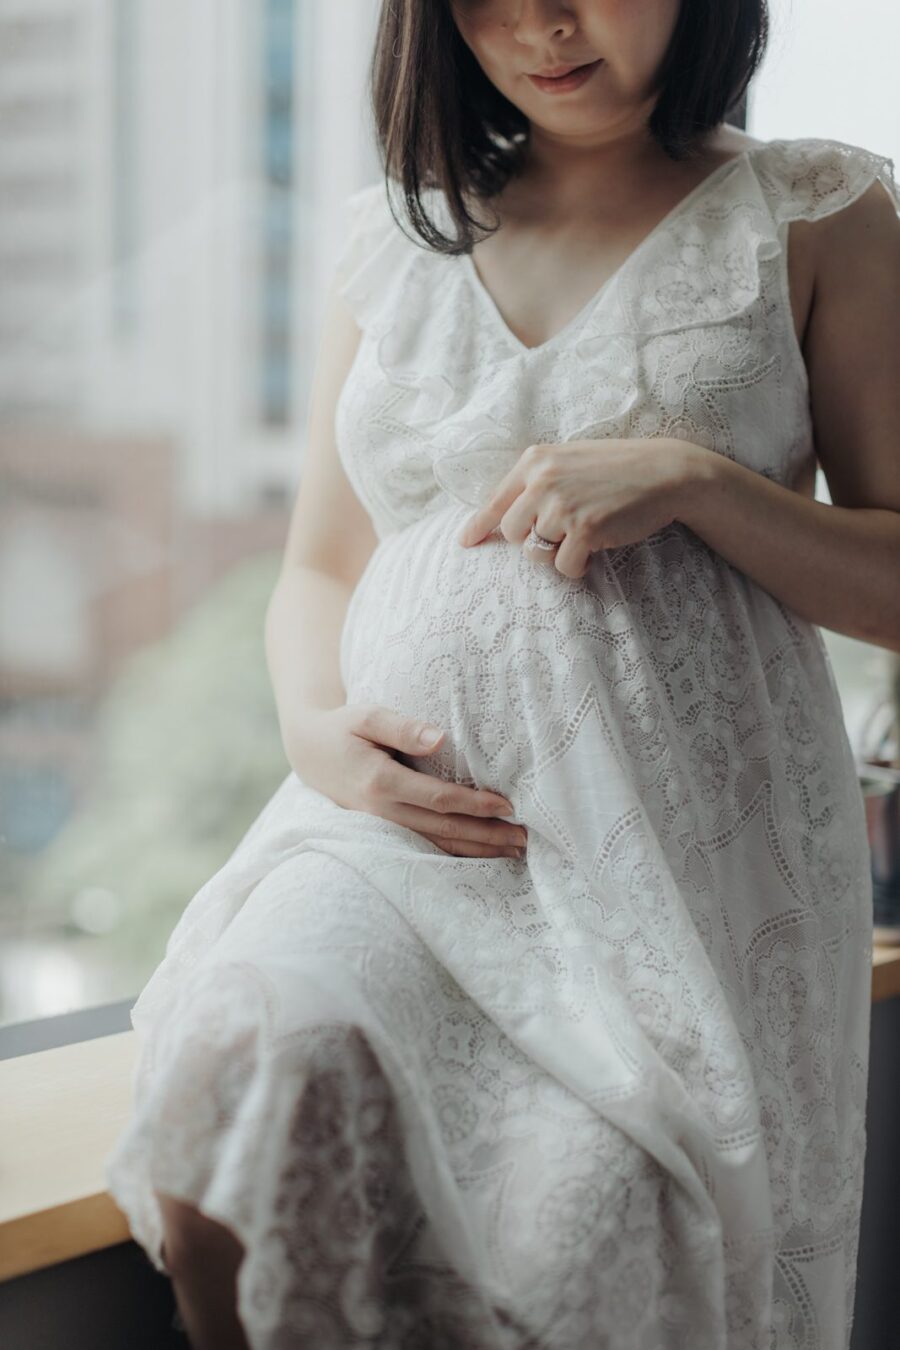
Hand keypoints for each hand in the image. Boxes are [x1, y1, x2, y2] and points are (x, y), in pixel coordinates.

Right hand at [283, 704, 527, 858]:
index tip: (508, 806)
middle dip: (487, 837)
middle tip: (525, 840)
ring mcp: (381, 826)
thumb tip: (440, 739)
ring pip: (436, 844)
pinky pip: (424, 846)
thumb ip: (403, 727)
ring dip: (477, 850)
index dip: (475, 805)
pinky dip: (455, 852)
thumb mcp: (367, 715)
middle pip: (444, 829)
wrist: (309, 752)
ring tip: (513, 852)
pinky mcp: (383, 832)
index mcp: (380, 782)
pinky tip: (480, 854)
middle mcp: (381, 811)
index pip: (439, 799)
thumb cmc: (343, 728)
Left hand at [456, 437, 706, 578]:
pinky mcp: (583, 528)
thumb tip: (507, 518)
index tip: (465, 543)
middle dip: (533, 539)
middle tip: (564, 532)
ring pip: (537, 552)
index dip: (478, 526)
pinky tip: (596, 548)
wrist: (664, 472)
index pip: (495, 501)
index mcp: (535, 460)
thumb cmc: (617, 468)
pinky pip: (563, 565)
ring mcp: (561, 505)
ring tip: (585, 533)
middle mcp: (542, 480)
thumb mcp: (570, 461)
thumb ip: (538, 482)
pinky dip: (578, 565)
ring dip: (559, 551)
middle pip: (512, 532)